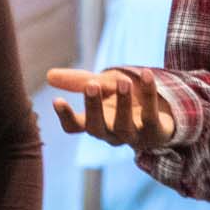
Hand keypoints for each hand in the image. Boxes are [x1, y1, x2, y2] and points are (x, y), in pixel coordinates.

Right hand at [47, 67, 177, 147]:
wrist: (161, 113)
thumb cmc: (123, 100)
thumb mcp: (102, 86)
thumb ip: (79, 81)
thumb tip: (48, 75)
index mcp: (94, 123)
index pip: (74, 126)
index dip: (65, 116)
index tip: (57, 100)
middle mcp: (110, 133)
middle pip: (96, 127)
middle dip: (93, 107)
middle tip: (91, 85)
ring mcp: (132, 135)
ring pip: (123, 126)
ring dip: (122, 103)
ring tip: (123, 81)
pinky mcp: (154, 130)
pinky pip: (150, 115)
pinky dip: (149, 94)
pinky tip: (146, 74)